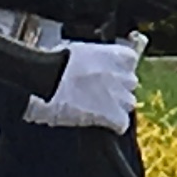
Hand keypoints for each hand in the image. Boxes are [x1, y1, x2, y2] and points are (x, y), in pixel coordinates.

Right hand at [27, 35, 143, 132]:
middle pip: (130, 84)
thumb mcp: (79, 50)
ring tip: (96, 109)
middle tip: (96, 93)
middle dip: (116, 88)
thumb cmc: (55, 62)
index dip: (117, 69)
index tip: (105, 74)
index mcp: (116, 55)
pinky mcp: (114, 116)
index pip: (130, 61)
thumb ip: (94, 57)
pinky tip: (100, 124)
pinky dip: (114, 126)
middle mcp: (123, 74)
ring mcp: (121, 96)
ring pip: (128, 104)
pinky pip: (122, 124)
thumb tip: (91, 63)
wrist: (46, 80)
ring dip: (116, 107)